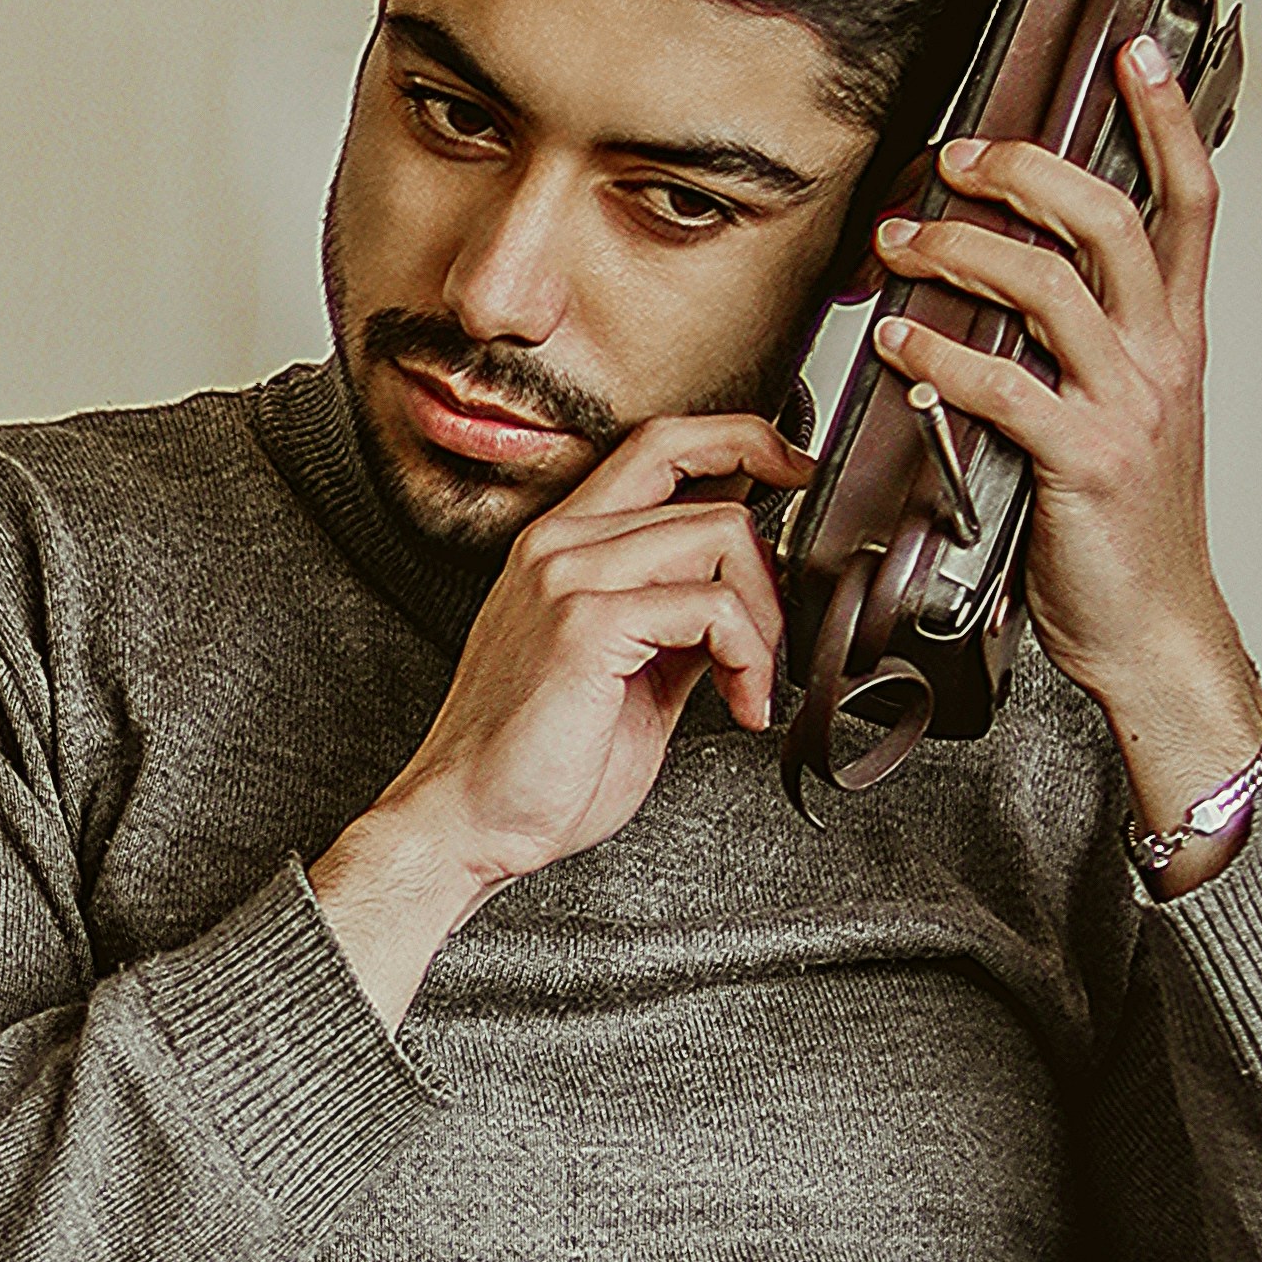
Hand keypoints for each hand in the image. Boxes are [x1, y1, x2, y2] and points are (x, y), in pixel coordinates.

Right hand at [309, 406, 810, 1020]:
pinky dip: (749, 657)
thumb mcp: (628, 674)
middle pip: (705, 488)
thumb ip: (678, 621)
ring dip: (764, 620)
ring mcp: (567, 577)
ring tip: (750, 685)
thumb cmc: (535, 767)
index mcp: (561, 546)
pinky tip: (739, 705)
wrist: (467, 822)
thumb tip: (746, 596)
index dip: (739, 439)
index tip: (793, 469)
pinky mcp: (585, 625)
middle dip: (770, 566)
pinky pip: (711, 607)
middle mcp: (559, 546)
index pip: (659, 445)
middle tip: (775, 637)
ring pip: (721, 537)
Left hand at [868, 37, 1261, 842]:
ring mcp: (1128, 407)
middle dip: (1027, 170)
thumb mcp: (1119, 413)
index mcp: (1176, 335)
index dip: (1168, 120)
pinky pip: (1005, 386)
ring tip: (898, 244)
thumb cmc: (1122, 525)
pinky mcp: (1084, 461)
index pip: (1190, 201)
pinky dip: (942, 355)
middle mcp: (1163, 356)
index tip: (1137, 52)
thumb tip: (995, 281)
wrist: (1155, 628)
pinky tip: (896, 342)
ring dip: (963, 251)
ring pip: (1051, 288)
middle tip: (954, 156)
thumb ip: (1079, 343)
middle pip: (1111, 221)